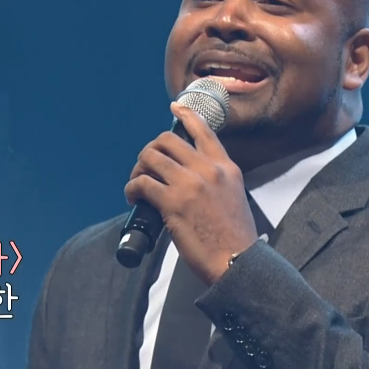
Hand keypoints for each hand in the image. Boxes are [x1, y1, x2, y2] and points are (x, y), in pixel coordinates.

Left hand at [124, 102, 260, 284]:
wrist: (236, 261)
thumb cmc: (234, 238)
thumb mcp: (234, 196)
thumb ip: (217, 181)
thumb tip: (191, 178)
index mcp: (226, 167)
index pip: (204, 130)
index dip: (186, 115)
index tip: (175, 107)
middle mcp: (208, 169)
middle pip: (167, 140)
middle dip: (150, 150)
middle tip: (145, 168)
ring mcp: (189, 184)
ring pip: (150, 157)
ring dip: (138, 169)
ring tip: (136, 184)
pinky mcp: (173, 202)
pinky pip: (142, 182)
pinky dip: (132, 188)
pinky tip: (133, 197)